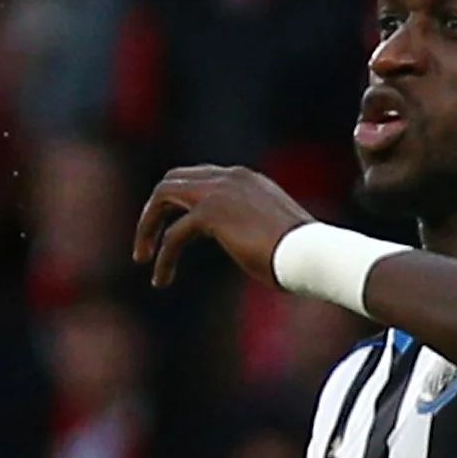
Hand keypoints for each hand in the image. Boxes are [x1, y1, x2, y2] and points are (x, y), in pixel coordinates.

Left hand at [135, 165, 309, 290]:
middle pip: (172, 181)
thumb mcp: (271, 231)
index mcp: (246, 179)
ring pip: (163, 198)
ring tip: (142, 258)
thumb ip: (249, 226)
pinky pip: (173, 236)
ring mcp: (219, 191)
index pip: (198, 178)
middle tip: (147, 244)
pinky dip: (163, 258)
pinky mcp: (211, 214)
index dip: (177, 203)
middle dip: (154, 211)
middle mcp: (230, 177)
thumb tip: (242, 241)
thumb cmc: (301, 253)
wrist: (313, 253)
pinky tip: (161, 280)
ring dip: (147, 228)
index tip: (169, 231)